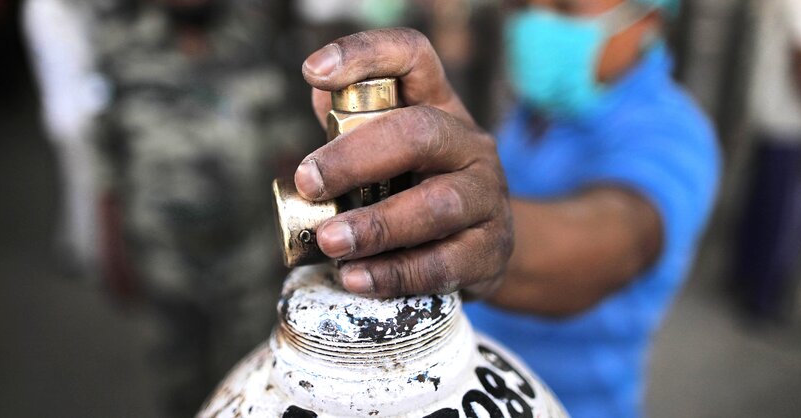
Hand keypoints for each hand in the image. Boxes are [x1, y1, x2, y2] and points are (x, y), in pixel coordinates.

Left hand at [295, 28, 512, 297]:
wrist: (484, 247)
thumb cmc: (419, 191)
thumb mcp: (391, 153)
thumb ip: (353, 126)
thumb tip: (319, 91)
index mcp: (439, 107)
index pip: (413, 57)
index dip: (365, 54)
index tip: (313, 70)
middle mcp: (469, 143)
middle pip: (421, 132)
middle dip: (357, 158)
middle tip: (310, 183)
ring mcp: (487, 196)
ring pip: (438, 204)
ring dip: (378, 225)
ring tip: (331, 243)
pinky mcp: (491, 249)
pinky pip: (445, 263)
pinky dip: (396, 274)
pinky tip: (357, 278)